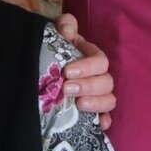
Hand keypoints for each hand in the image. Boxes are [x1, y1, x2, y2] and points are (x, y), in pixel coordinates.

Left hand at [56, 12, 115, 130]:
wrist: (41, 67)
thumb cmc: (52, 50)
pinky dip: (104, 121)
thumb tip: (68, 28)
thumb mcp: (55, 34)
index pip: (100, 61)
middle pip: (106, 83)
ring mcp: (97, 95)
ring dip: (97, 103)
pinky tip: (99, 125)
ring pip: (109, 100)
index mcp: (91, 57)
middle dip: (88, 86)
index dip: (87, 67)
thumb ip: (63, 25)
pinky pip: (105, 118)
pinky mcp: (92, 111)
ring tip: (79, 105)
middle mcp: (98, 76)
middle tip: (67, 89)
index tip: (67, 72)